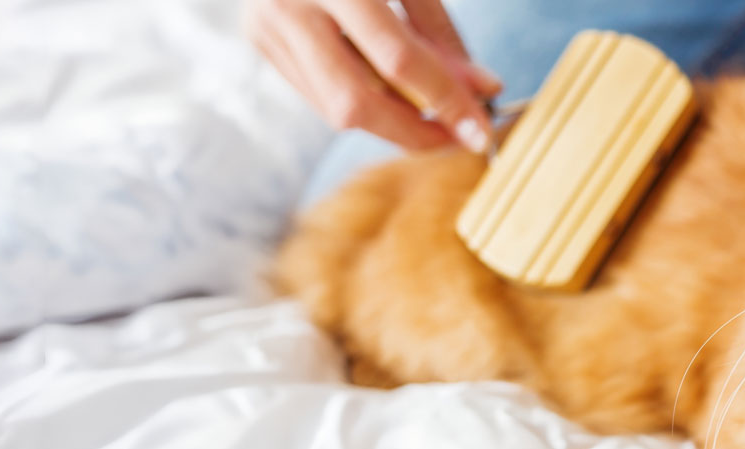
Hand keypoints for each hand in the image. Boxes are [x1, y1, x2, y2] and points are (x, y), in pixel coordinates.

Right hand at [244, 0, 501, 151]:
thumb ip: (440, 32)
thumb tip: (482, 90)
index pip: (397, 58)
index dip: (445, 101)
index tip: (481, 131)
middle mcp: (290, 6)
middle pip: (356, 102)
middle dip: (414, 132)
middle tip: (458, 138)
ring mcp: (267, 26)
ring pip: (335, 109)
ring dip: (392, 122)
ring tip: (431, 113)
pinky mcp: (262, 40)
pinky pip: (321, 95)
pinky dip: (365, 101)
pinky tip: (390, 91)